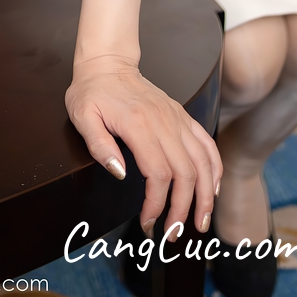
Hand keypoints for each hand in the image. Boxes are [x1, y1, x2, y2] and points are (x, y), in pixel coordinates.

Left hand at [65, 54, 221, 237]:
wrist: (108, 62)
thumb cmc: (92, 91)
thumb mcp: (82, 116)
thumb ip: (99, 146)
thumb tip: (120, 174)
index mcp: (139, 125)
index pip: (158, 175)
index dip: (156, 205)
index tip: (147, 223)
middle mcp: (164, 122)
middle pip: (185, 174)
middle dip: (182, 210)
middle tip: (172, 233)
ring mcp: (177, 119)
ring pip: (203, 163)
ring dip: (205, 197)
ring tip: (200, 223)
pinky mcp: (182, 116)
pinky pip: (207, 145)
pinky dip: (214, 170)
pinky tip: (212, 190)